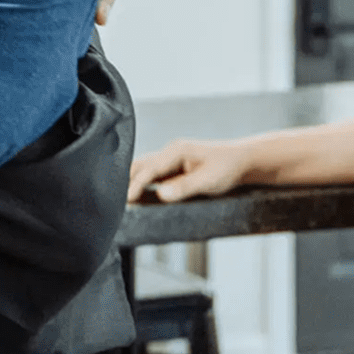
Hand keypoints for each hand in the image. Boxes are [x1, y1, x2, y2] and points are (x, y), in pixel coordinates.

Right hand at [128, 139, 248, 203]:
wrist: (243, 160)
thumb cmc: (228, 168)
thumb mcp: (209, 180)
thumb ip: (185, 187)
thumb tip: (160, 194)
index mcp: (176, 151)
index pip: (148, 169)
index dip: (134, 185)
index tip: (125, 201)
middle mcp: (169, 153)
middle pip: (139, 165)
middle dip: (124, 181)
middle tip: (111, 201)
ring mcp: (170, 159)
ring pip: (142, 169)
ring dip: (130, 182)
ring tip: (118, 201)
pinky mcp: (172, 168)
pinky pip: (151, 175)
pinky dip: (140, 184)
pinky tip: (134, 197)